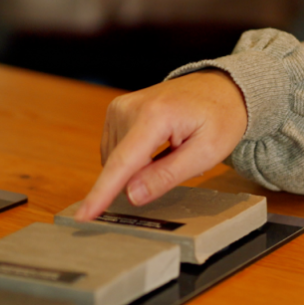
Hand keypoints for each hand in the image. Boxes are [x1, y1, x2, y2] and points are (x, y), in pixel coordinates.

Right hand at [75, 70, 247, 220]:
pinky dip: (134, 158)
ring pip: (115, 162)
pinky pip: (116, 151)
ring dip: (138, 167)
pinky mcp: (116, 112)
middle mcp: (129, 108)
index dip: (102, 193)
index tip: (84, 215)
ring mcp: (119, 108)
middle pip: (120, 166)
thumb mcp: (206, 153)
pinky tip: (156, 147)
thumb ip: (167, 176)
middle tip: (177, 159)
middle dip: (142, 177)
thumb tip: (132, 195)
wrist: (219, 89)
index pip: (122, 163)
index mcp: (154, 116)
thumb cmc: (219, 118)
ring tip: (169, 148)